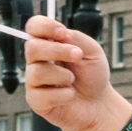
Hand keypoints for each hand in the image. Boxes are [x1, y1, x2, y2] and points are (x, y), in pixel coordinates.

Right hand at [23, 14, 124, 130]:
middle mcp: (37, 61)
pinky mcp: (36, 101)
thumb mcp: (92, 51)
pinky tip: (71, 95)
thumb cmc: (92, 76)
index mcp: (49, 44)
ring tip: (73, 80)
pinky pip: (42, 95)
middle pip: (32, 48)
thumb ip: (76, 38)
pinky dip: (64, 95)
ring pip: (37, 72)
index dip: (44, 26)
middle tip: (78, 56)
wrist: (99, 104)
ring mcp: (34, 81)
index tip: (62, 32)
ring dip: (63, 75)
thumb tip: (60, 35)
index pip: (34, 27)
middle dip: (57, 51)